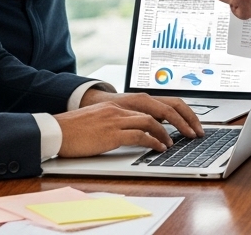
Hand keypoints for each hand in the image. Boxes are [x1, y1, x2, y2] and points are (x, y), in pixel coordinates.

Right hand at [79, 90, 203, 138]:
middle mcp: (122, 107)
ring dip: (168, 132)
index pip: (159, 102)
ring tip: (175, 143)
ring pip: (152, 120)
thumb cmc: (78, 129)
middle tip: (194, 132)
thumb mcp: (104, 119)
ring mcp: (117, 119)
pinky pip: (139, 135)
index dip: (179, 111)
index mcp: (123, 103)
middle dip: (182, 120)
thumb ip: (123, 120)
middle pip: (162, 107)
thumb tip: (143, 130)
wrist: (56, 130)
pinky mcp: (111, 133)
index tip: (190, 122)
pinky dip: (153, 141)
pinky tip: (159, 148)